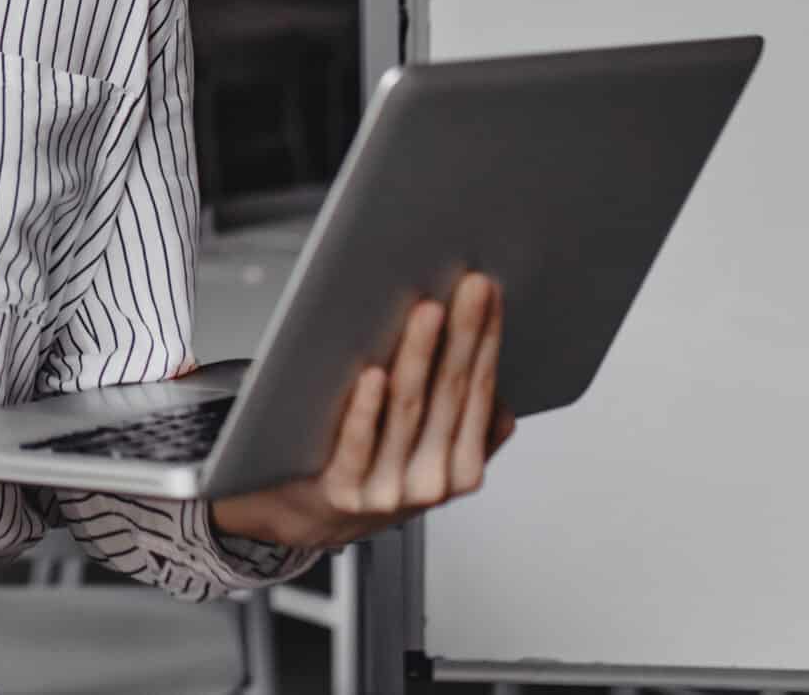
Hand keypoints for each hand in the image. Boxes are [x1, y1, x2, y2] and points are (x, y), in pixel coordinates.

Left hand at [209, 270, 514, 553]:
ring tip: (427, 312)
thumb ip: (468, 430)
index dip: (486, 341)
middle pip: (450, 395)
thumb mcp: (432, 455)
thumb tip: (498, 398)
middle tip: (470, 288)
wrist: (310, 520)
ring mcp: (387, 488)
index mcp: (461, 468)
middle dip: (464, 335)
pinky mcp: (343, 490)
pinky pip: (358, 444)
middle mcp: (431, 481)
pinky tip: (372, 374)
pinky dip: (367, 409)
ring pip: (407, 410)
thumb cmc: (374, 473)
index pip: (478, 392)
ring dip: (420, 356)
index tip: (488, 295)